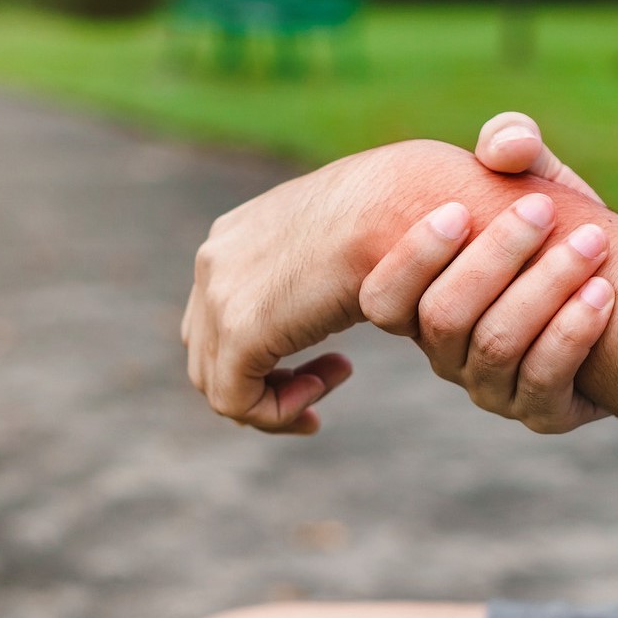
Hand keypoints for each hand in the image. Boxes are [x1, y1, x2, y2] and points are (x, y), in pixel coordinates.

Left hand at [183, 142, 450, 434]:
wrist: (408, 205)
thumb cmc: (401, 219)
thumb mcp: (344, 241)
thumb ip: (317, 272)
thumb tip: (328, 301)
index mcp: (234, 235)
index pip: (217, 315)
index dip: (265, 350)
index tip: (324, 361)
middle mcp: (214, 260)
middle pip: (209, 352)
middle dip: (265, 381)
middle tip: (324, 380)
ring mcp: (218, 292)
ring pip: (217, 383)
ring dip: (276, 398)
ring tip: (329, 380)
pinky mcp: (239, 328)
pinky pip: (235, 401)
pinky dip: (278, 412)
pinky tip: (325, 385)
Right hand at [359, 115, 614, 433]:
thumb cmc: (554, 227)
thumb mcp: (530, 178)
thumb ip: (511, 146)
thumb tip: (506, 147)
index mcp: (419, 303)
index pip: (384, 298)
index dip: (413, 259)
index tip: (459, 210)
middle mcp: (443, 353)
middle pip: (445, 317)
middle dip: (496, 258)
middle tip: (543, 208)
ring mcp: (488, 387)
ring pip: (497, 345)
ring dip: (545, 288)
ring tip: (591, 242)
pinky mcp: (539, 411)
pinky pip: (543, 380)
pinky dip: (572, 333)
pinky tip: (603, 292)